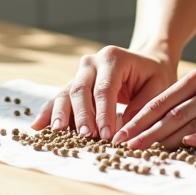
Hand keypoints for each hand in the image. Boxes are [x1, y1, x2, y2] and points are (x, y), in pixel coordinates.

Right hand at [32, 46, 177, 140]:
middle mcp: (92, 62)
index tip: (105, 135)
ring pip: (65, 93)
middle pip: (81, 89)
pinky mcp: (73, 84)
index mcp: (113, 58)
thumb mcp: (157, 88)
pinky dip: (49, 112)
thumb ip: (141, 107)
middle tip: (85, 136)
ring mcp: (80, 72)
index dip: (103, 113)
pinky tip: (37, 126)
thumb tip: (122, 132)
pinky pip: (58, 98)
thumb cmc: (154, 77)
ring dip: (61, 114)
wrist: (147, 63)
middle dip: (82, 115)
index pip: (104, 88)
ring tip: (58, 132)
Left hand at [112, 42, 195, 150]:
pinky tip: (190, 145)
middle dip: (146, 133)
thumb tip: (161, 116)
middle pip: (174, 115)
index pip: (163, 102)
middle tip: (123, 147)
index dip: (139, 119)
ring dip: (168, 140)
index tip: (119, 133)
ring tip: (146, 153)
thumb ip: (193, 94)